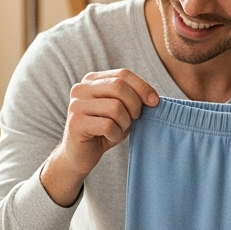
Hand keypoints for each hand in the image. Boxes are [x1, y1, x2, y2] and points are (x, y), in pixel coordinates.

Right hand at [41, 69, 158, 206]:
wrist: (80, 155)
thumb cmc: (103, 131)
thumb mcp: (121, 111)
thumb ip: (132, 99)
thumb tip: (153, 98)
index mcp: (92, 81)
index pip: (122, 74)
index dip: (142, 87)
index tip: (155, 102)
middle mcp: (80, 89)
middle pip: (119, 86)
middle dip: (134, 104)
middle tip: (134, 119)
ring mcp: (75, 105)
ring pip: (115, 107)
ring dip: (124, 123)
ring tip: (118, 130)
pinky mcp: (75, 123)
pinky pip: (107, 125)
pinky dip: (115, 134)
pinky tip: (109, 137)